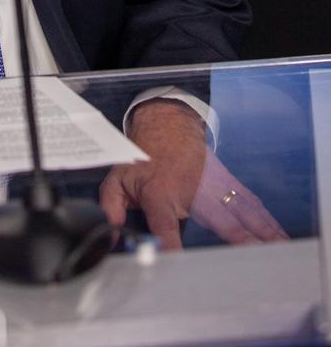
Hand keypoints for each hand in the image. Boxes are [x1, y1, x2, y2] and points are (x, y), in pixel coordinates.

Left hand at [99, 100, 288, 249]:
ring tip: (275, 251)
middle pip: (215, 218)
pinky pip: (249, 203)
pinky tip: (278, 237)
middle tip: (250, 258)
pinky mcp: (226, 182)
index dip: (171, 243)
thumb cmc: (142, 158)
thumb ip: (111, 208)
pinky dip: (266, 220)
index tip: (178, 261)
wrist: (165, 126)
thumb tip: (110, 236)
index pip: (164, 224)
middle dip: (234, 238)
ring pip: (239, 211)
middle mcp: (191, 191)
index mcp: (160, 193)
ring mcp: (213, 186)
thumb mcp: (117, 179)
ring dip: (260, 232)